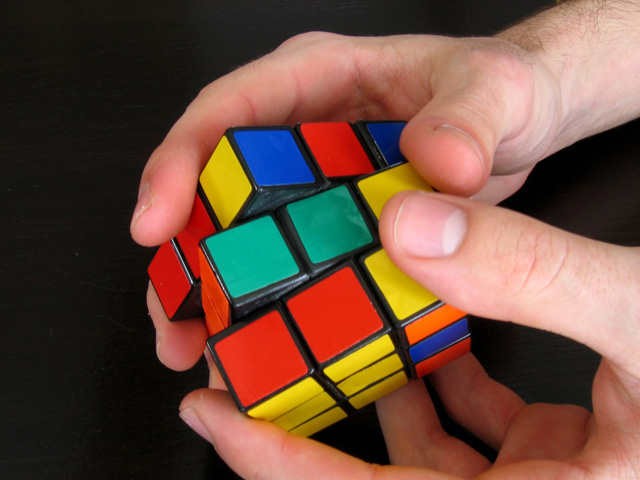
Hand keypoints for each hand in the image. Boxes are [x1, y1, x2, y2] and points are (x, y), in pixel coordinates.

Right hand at [137, 30, 566, 369]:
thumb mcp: (496, 89)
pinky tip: (275, 349)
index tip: (155, 225)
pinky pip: (295, 264)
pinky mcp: (338, 222)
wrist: (526, 116)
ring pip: (244, 237)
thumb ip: (468, 121)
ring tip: (209, 355)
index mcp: (318, 77)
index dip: (179, 166)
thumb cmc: (503, 86)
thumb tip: (439, 166)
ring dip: (222, 298)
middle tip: (176, 326)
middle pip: (215, 189)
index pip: (226, 111)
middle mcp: (302, 130)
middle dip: (185, 260)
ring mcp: (317, 180)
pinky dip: (280, 307)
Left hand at [179, 193, 639, 478]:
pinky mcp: (559, 459)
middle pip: (381, 478)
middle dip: (313, 420)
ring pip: (428, 450)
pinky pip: (478, 429)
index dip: (273, 459)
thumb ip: (529, 273)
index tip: (210, 414)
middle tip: (255, 367)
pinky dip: (447, 380)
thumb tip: (415, 225)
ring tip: (342, 333)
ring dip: (386, 387)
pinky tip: (430, 337)